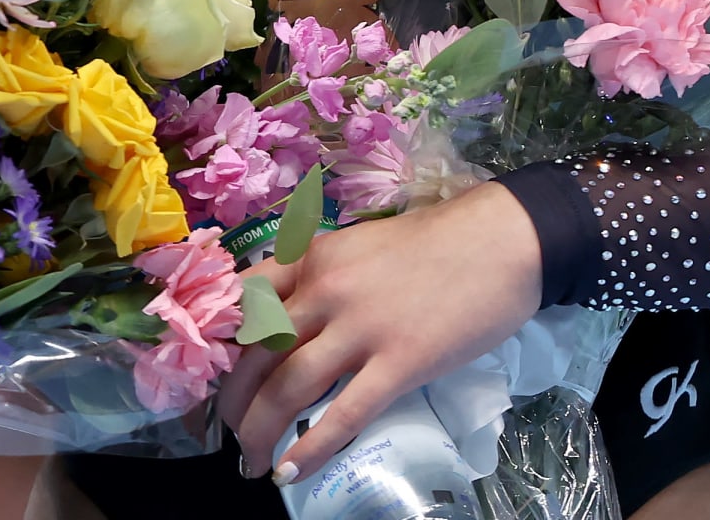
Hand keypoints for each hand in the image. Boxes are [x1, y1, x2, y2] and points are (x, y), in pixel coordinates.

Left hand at [218, 182, 541, 484]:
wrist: (500, 242)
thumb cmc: (435, 243)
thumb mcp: (357, 247)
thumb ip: (319, 279)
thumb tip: (287, 321)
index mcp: (310, 258)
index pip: (242, 303)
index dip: (218, 347)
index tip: (208, 377)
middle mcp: (324, 291)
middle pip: (256, 354)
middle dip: (232, 401)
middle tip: (226, 431)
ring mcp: (361, 329)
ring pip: (288, 388)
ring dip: (260, 431)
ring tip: (251, 460)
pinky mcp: (400, 363)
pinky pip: (343, 414)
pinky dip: (311, 447)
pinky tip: (292, 468)